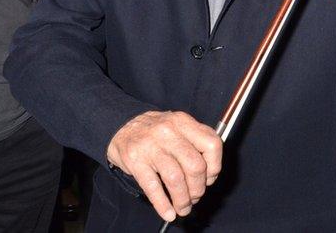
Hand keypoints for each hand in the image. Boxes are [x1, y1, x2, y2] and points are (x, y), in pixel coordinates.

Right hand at [106, 110, 221, 221]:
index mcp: (183, 122)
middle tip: (195, 197)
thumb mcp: (178, 127)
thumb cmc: (155, 132)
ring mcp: (150, 146)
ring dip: (182, 200)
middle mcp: (168, 132)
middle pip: (195, 166)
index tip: (209, 178)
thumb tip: (210, 174)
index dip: (215, 166)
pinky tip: (168, 213)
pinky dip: (163, 205)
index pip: (212, 144)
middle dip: (198, 188)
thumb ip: (196, 143)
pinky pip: (153, 187)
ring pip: (175, 179)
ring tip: (183, 208)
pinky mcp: (135, 160)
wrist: (121, 127)